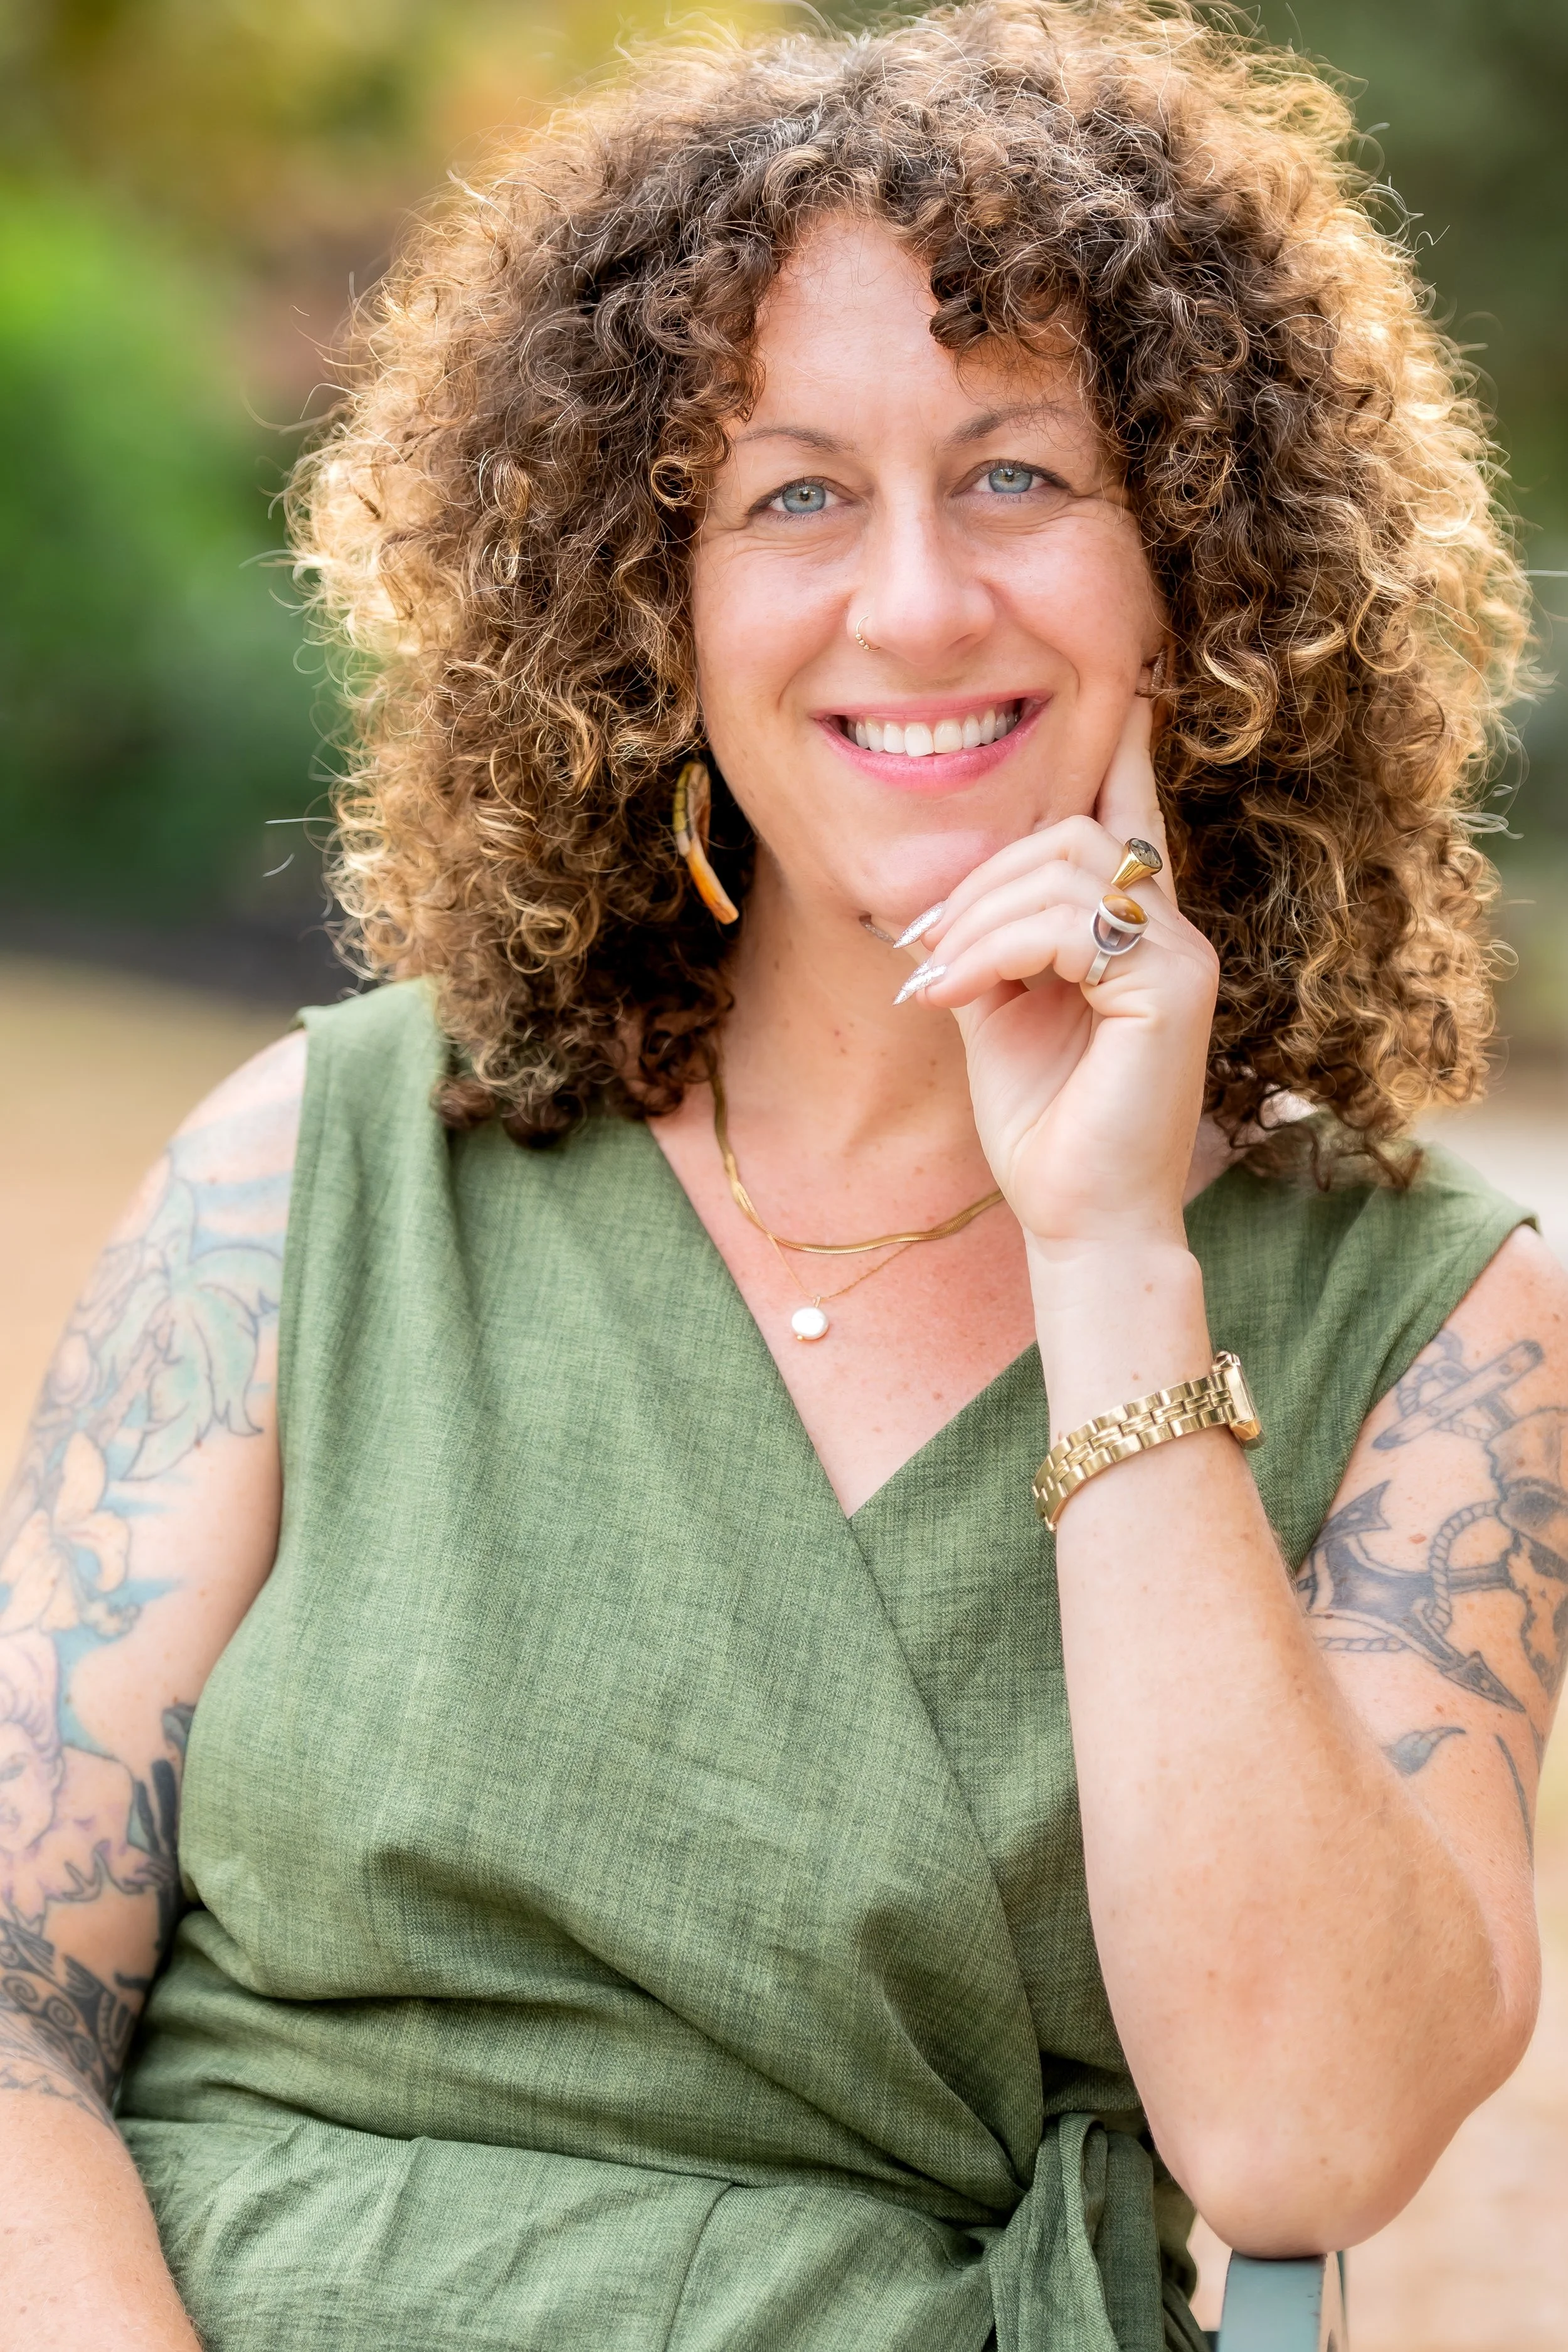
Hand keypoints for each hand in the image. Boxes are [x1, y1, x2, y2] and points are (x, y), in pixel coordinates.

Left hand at [893, 697, 1218, 1251]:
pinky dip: (990, 951)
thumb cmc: (1045, 1128)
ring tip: (932, 981)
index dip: (1127, 753)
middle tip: (920, 950)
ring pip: (1064, 870)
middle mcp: (1172, 933)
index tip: (1134, 688)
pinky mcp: (1170, 986)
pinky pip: (1064, 924)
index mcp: (1138, 934)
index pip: (1130, 823)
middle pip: (1072, 834)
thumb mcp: (1002, 1015)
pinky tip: (950, 998)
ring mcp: (1180, 956)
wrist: (1079, 1219)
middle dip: (980, 880)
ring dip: (976, 918)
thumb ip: (991, 945)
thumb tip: (947, 899)